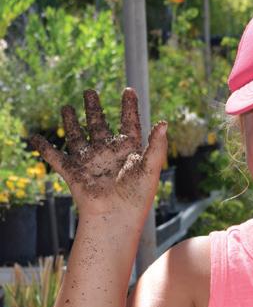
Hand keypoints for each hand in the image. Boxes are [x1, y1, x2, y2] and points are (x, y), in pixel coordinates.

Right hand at [30, 89, 167, 218]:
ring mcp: (89, 162)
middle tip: (89, 91)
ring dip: (71, 122)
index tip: (128, 90)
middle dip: (93, 108)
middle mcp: (108, 154)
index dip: (129, 107)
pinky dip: (44, 148)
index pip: (129, 124)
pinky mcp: (73, 172)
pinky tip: (35, 137)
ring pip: (77, 137)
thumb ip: (157, 146)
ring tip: (66, 107)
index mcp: (128, 151)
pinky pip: (55, 157)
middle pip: (99, 125)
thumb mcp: (150, 169)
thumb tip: (164, 123)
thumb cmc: (137, 197)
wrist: (115, 217)